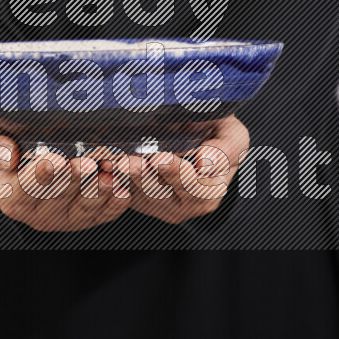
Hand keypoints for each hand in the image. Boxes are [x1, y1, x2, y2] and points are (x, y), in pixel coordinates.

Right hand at [0, 120, 130, 231]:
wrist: (33, 146)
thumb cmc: (11, 139)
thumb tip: (7, 158)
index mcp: (11, 194)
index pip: (23, 190)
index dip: (39, 177)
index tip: (53, 161)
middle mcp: (36, 212)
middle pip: (57, 199)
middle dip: (73, 181)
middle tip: (87, 163)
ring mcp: (64, 217)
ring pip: (83, 209)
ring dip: (97, 193)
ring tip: (108, 174)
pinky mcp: (87, 217)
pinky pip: (104, 214)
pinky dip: (115, 203)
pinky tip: (122, 188)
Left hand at [125, 115, 248, 224]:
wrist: (201, 136)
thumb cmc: (218, 133)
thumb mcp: (233, 136)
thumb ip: (224, 150)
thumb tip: (203, 163)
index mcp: (212, 190)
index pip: (194, 186)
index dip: (175, 173)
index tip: (159, 158)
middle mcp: (188, 204)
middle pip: (164, 193)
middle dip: (144, 176)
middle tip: (129, 161)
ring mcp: (164, 205)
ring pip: (142, 193)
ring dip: (125, 177)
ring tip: (114, 160)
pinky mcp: (142, 201)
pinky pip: (126, 193)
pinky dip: (115, 178)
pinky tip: (105, 163)